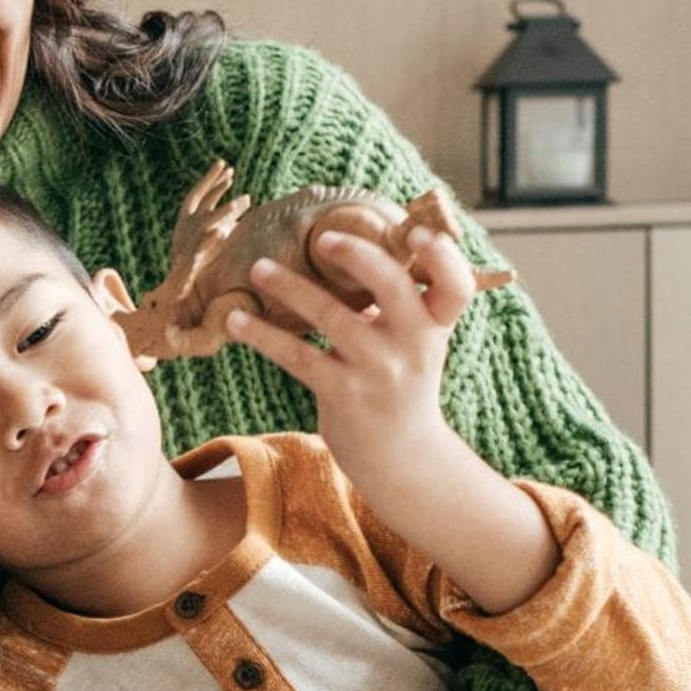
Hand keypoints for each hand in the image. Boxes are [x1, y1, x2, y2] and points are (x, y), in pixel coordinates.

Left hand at [220, 228, 478, 492]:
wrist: (401, 458)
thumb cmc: (401, 383)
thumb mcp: (416, 341)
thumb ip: (398, 301)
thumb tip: (359, 244)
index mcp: (436, 326)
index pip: (455, 286)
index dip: (442, 257)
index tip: (415, 232)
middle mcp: (414, 345)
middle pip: (394, 287)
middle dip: (358, 255)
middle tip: (323, 237)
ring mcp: (378, 370)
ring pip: (332, 316)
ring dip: (290, 287)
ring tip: (258, 267)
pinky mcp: (343, 394)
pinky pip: (297, 355)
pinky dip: (262, 334)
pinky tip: (235, 320)